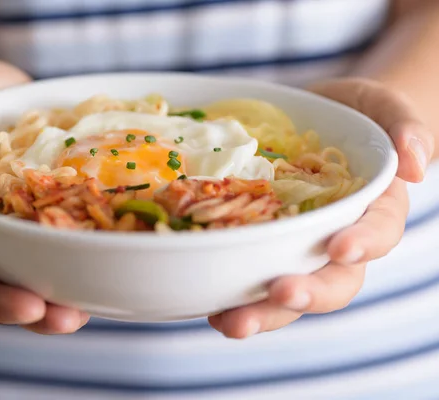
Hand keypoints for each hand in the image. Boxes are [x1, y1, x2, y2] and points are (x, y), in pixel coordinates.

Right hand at [0, 59, 89, 333]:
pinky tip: (95, 294)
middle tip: (32, 310)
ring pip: (19, 281)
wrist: (3, 98)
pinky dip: (74, 281)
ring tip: (70, 318)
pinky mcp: (46, 227)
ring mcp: (10, 233)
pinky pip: (56, 261)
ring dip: (43, 308)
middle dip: (0, 300)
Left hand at [209, 78, 434, 337]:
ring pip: (290, 293)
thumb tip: (415, 165)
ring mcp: (298, 249)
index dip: (363, 242)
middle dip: (309, 292)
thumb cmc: (353, 114)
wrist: (314, 118)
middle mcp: (338, 239)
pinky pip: (252, 280)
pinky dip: (232, 298)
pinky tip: (209, 308)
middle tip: (281, 293)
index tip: (340, 247)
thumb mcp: (379, 105)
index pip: (377, 233)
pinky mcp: (264, 247)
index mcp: (373, 209)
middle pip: (334, 280)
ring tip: (233, 323)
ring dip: (265, 313)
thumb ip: (403, 125)